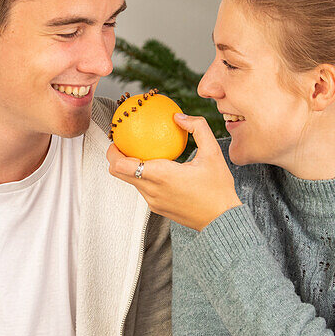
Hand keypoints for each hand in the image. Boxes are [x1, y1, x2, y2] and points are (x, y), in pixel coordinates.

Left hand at [107, 113, 241, 230]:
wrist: (222, 219)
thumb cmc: (218, 187)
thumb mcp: (213, 152)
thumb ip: (197, 128)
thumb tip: (178, 116)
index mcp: (161, 175)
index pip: (121, 165)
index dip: (112, 152)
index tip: (117, 139)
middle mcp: (152, 190)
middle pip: (118, 173)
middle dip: (114, 158)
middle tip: (123, 143)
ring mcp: (153, 201)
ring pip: (130, 182)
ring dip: (129, 168)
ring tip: (140, 153)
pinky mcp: (157, 208)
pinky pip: (142, 190)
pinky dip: (142, 177)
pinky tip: (155, 168)